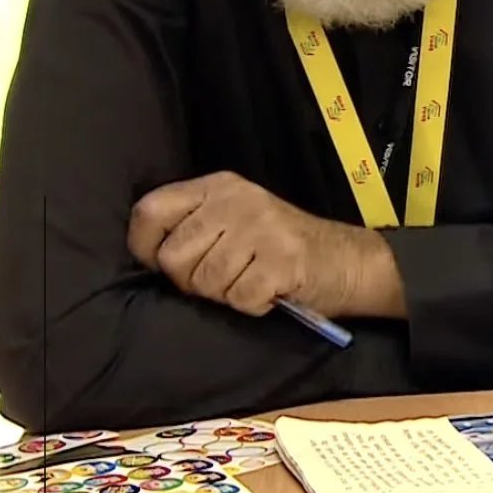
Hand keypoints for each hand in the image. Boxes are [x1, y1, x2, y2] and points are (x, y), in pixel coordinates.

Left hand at [126, 171, 403, 318]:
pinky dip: (253, 305)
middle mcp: (236, 200)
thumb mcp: (233, 220)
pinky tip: (270, 291)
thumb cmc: (279, 247)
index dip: (146, 248)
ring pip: (206, 282)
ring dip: (226, 295)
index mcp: (217, 187)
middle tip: (223, 279)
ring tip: (251, 281)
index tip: (165, 266)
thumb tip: (149, 258)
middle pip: (173, 257)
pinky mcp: (282, 259)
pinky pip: (239, 298)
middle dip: (192, 282)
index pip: (149, 211)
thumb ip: (193, 227)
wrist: (347, 260)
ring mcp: (261, 227)